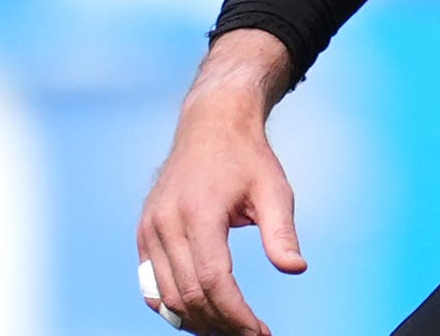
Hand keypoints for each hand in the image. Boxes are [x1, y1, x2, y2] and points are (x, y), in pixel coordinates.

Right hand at [137, 31, 305, 335]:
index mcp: (199, 211)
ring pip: (166, 297)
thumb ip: (282, 232)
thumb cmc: (247, 156)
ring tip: (230, 330)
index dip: (237, 315)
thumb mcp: (274, 189)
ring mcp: (149, 229)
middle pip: (189, 295)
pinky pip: (152, 285)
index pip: (214, 281)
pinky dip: (173, 307)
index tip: (260, 332)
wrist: (211, 124)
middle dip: (221, 325)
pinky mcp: (144, 233)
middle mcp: (166, 223)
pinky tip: (202, 315)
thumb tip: (295, 269)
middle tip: (250, 335)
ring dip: (197, 321)